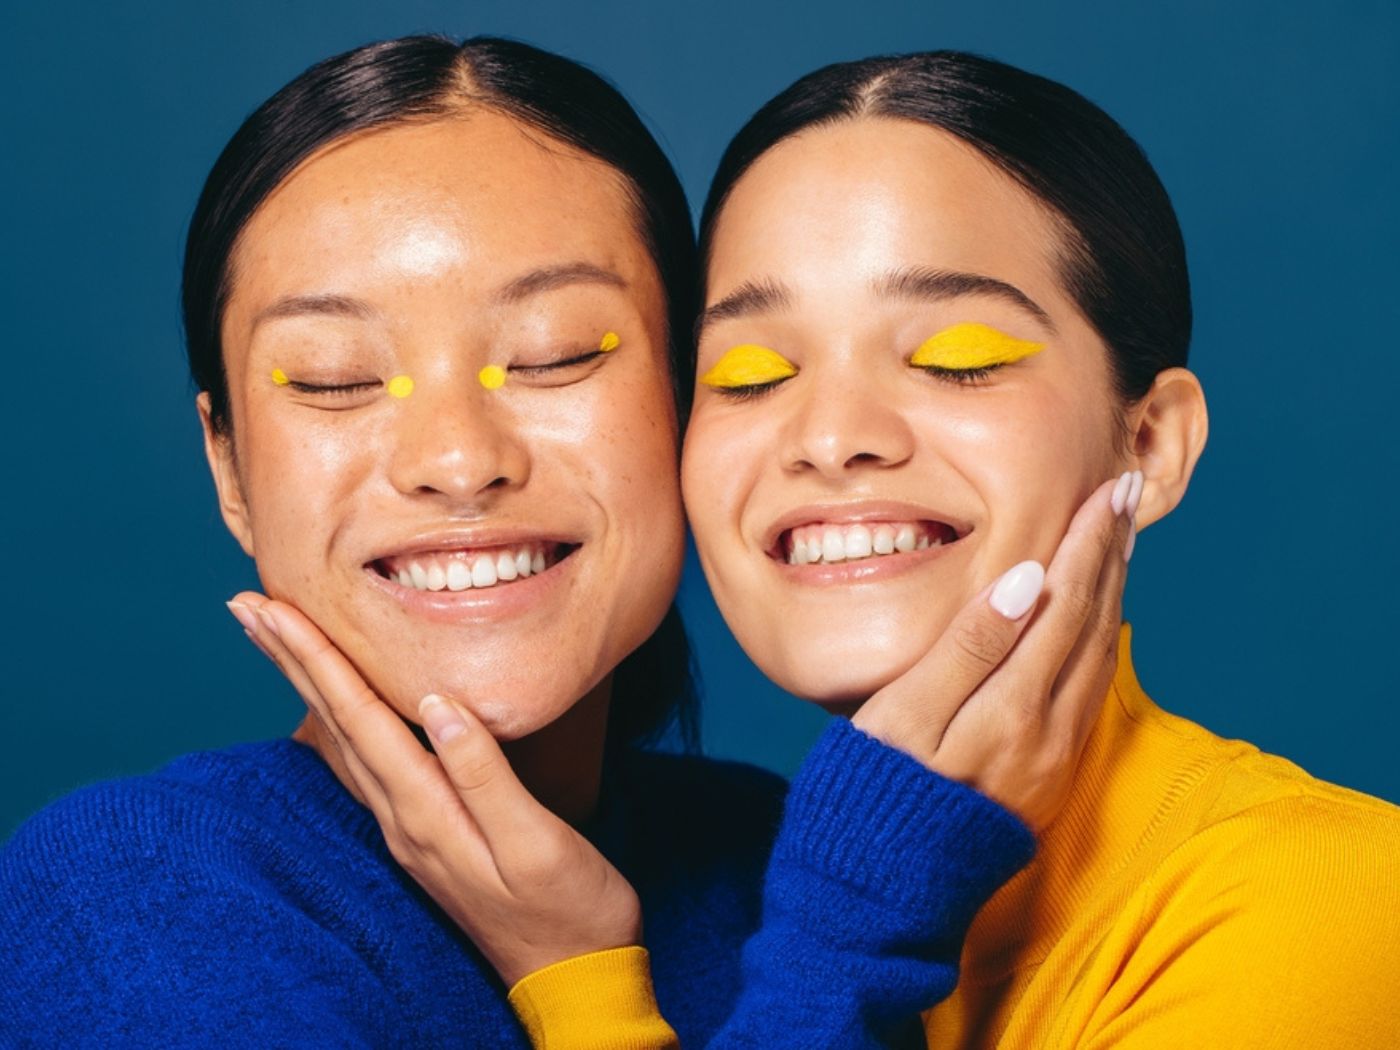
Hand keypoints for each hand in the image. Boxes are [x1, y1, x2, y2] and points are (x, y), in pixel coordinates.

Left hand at [226, 594, 641, 986]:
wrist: (576, 976)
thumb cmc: (571, 908)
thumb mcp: (536, 843)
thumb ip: (484, 775)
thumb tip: (436, 704)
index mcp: (428, 813)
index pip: (359, 720)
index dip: (316, 660)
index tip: (272, 611)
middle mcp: (405, 820)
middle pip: (335, 726)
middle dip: (293, 663)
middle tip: (249, 608)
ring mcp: (413, 832)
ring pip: (344, 744)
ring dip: (309, 689)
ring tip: (280, 645)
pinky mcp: (430, 837)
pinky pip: (367, 766)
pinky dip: (342, 723)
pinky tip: (338, 713)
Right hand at [852, 471, 1140, 831]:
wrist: (884, 891)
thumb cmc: (874, 793)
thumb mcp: (905, 715)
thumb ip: (969, 645)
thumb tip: (1029, 581)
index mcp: (1012, 707)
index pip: (1065, 603)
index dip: (1088, 542)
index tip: (1109, 490)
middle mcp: (1050, 731)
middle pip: (1096, 622)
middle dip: (1113, 552)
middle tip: (1128, 492)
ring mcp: (1056, 756)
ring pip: (1101, 654)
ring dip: (1114, 590)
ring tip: (1120, 539)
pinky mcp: (1051, 774)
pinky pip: (1093, 687)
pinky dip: (1103, 636)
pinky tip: (1098, 616)